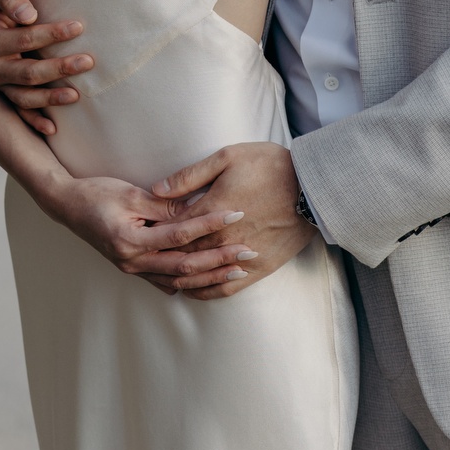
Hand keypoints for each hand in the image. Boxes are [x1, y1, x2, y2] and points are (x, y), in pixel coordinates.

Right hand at [0, 0, 93, 136]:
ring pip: (24, 96)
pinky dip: (34, 121)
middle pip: (28, 72)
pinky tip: (53, 128)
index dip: (52, 34)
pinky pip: (19, 110)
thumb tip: (29, 15)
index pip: (25, 39)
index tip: (78, 27)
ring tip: (77, 95)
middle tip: (88, 62)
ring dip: (51, 98)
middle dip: (59, 68)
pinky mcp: (4, 91)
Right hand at [46, 174, 256, 281]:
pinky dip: (190, 284)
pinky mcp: (134, 269)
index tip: (235, 214)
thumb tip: (195, 207)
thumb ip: (163, 204)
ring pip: (179, 280)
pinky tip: (210, 282)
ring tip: (239, 270)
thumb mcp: (130, 192)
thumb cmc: (96, 193)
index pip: (180, 234)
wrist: (68, 206)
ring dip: (211, 276)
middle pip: (185, 266)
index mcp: (131, 239)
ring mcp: (133, 269)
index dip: (209, 224)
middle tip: (248, 252)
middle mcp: (133, 261)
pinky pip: (166, 282)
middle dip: (219, 260)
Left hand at [136, 143, 314, 299]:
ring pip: (201, 276)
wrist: (312, 188)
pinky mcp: (259, 268)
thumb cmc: (269, 166)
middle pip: (183, 255)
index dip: (153, 231)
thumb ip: (190, 176)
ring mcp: (241, 257)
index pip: (172, 228)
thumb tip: (157, 189)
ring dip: (178, 277)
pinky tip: (192, 290)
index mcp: (212, 211)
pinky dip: (206, 291)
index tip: (137, 231)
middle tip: (139, 257)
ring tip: (159, 275)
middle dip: (160, 256)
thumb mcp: (226, 158)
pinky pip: (226, 287)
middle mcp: (223, 239)